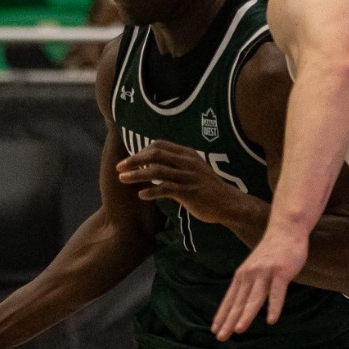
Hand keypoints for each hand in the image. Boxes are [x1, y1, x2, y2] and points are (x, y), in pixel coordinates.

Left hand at [116, 139, 243, 224]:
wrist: (229, 203)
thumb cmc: (208, 188)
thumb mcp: (194, 169)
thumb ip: (177, 164)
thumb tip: (156, 163)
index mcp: (187, 154)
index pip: (159, 145)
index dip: (141, 151)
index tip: (130, 161)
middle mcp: (187, 161)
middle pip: (154, 154)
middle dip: (134, 160)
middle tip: (120, 168)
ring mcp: (188, 176)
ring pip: (157, 170)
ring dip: (137, 174)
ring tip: (123, 179)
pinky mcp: (189, 191)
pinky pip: (166, 188)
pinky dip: (151, 190)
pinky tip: (141, 194)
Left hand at [214, 227, 307, 339]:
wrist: (286, 230)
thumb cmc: (272, 252)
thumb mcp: (254, 267)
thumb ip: (249, 283)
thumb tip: (242, 301)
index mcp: (242, 275)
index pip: (230, 299)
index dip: (222, 315)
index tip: (215, 330)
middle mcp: (250, 275)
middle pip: (238, 302)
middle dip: (229, 320)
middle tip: (221, 337)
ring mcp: (265, 273)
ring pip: (254, 298)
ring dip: (246, 315)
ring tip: (238, 331)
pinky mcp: (281, 273)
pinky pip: (277, 293)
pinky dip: (274, 306)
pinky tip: (271, 320)